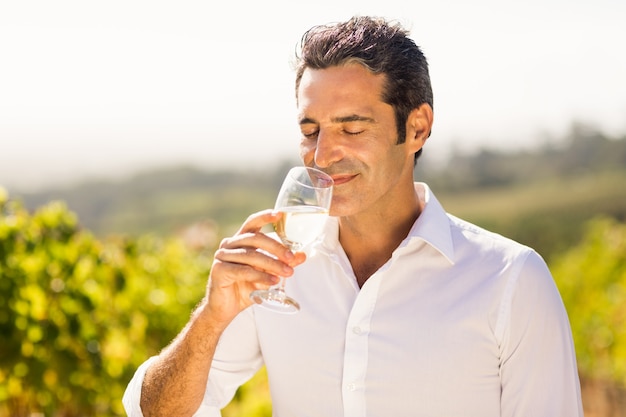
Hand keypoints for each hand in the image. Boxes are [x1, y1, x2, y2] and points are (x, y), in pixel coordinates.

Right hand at [203, 209, 305, 325]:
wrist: (225, 309)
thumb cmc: (245, 288)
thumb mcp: (268, 274)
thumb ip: (282, 263)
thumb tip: (302, 255)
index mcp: (240, 241)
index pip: (252, 223)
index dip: (264, 217)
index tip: (279, 214)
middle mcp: (229, 245)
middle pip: (255, 239)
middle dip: (276, 247)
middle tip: (292, 258)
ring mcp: (222, 256)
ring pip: (251, 255)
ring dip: (272, 264)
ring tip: (287, 273)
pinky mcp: (218, 270)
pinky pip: (243, 271)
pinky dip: (260, 276)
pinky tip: (273, 282)